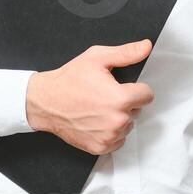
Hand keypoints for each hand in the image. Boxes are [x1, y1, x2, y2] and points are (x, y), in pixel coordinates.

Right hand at [25, 39, 156, 154]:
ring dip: (119, 118)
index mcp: (120, 98)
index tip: (123, 87)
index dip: (136, 89)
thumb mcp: (97, 58)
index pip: (147, 96)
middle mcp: (117, 120)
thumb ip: (126, 53)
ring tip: (98, 108)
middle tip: (105, 96)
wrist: (45, 102)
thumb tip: (146, 46)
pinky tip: (96, 121)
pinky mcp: (100, 147)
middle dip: (126, 103)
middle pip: (137, 111)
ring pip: (128, 126)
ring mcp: (109, 136)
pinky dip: (110, 133)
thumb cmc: (69, 80)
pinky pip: (117, 141)